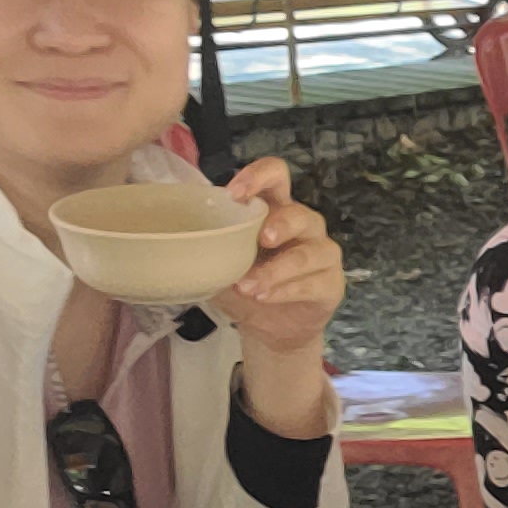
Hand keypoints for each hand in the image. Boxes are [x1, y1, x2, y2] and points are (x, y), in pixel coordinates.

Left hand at [208, 157, 342, 354]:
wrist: (270, 330)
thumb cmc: (245, 288)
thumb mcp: (220, 267)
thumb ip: (208, 249)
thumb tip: (176, 241)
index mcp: (275, 211)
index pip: (277, 176)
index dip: (259, 176)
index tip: (235, 194)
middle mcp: (304, 227)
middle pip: (300, 213)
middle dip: (281, 224)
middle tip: (262, 239)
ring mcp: (322, 254)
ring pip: (308, 253)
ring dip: (275, 271)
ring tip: (248, 287)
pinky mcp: (331, 284)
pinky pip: (313, 282)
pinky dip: (285, 290)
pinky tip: (264, 297)